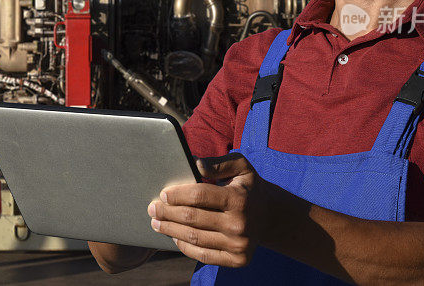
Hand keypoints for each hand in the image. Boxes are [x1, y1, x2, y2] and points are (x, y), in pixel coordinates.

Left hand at [147, 152, 269, 266]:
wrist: (271, 216)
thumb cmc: (248, 187)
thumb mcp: (240, 167)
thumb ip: (217, 163)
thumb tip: (194, 163)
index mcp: (238, 198)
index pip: (199, 196)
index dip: (177, 195)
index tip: (163, 194)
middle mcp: (239, 224)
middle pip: (193, 219)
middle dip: (168, 213)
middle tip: (152, 209)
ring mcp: (239, 245)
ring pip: (194, 238)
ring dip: (171, 230)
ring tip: (157, 223)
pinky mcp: (238, 260)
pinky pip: (203, 255)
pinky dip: (184, 246)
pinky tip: (174, 236)